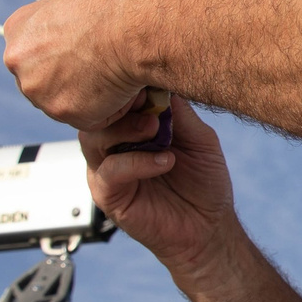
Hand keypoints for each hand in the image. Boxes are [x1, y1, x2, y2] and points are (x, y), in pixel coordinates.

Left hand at [5, 0, 155, 130]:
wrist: (136, 25)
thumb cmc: (118, 4)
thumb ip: (64, 22)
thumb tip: (80, 31)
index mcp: (18, 28)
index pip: (33, 52)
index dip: (62, 54)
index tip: (83, 52)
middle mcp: (18, 61)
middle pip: (43, 80)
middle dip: (71, 79)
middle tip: (103, 68)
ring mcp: (38, 90)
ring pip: (66, 102)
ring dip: (91, 95)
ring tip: (118, 73)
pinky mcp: (64, 112)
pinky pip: (91, 117)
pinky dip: (111, 108)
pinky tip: (124, 86)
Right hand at [77, 95, 236, 278]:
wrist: (208, 228)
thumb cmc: (204, 182)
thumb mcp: (198, 138)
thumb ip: (179, 113)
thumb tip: (162, 80)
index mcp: (131, 127)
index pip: (115, 97)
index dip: (126, 82)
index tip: (146, 73)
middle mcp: (114, 145)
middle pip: (96, 112)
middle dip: (119, 102)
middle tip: (147, 100)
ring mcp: (108, 169)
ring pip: (93, 138)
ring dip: (124, 129)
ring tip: (154, 130)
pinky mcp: (109, 195)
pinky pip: (110, 171)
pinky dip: (136, 162)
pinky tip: (164, 161)